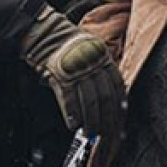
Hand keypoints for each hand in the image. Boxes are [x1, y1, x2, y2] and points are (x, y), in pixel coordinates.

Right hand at [21, 6, 124, 138]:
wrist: (45, 32)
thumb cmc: (67, 43)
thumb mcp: (91, 50)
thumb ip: (101, 68)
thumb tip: (109, 95)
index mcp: (104, 57)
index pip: (118, 86)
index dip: (120, 106)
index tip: (120, 120)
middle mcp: (94, 64)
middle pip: (106, 97)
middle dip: (107, 119)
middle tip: (107, 134)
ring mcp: (78, 70)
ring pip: (90, 101)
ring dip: (91, 121)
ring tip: (90, 133)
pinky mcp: (61, 75)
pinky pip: (69, 99)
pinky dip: (73, 114)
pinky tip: (74, 125)